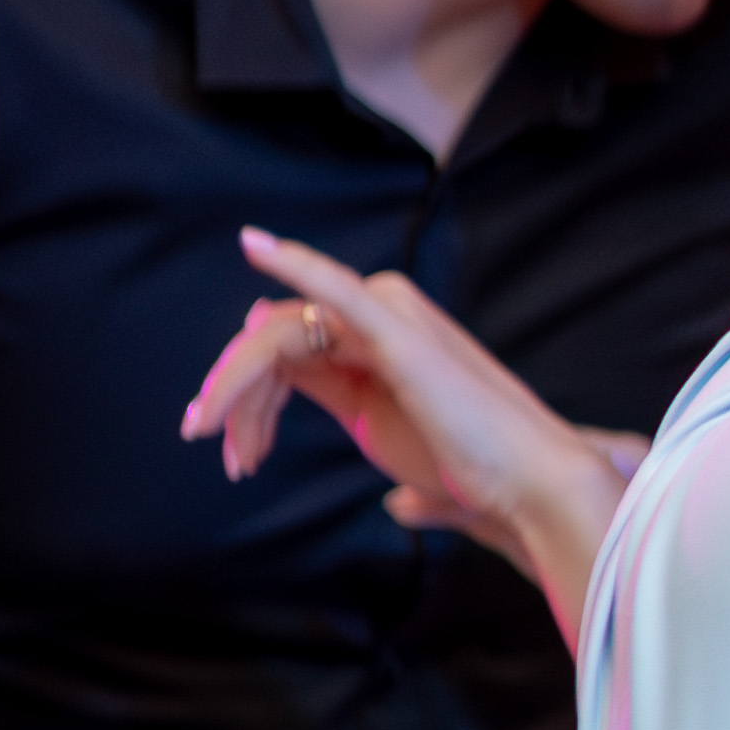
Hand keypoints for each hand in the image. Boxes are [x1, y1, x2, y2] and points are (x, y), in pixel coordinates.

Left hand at [177, 229, 632, 631]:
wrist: (526, 483)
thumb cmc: (472, 470)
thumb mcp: (379, 429)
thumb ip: (337, 394)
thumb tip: (294, 380)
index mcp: (380, 344)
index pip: (289, 351)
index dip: (249, 400)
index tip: (237, 458)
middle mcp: (386, 320)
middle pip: (276, 340)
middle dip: (232, 392)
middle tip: (202, 438)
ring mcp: (394, 321)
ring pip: (283, 331)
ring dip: (234, 376)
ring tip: (212, 430)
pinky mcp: (399, 334)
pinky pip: (335, 290)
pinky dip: (295, 263)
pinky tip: (256, 246)